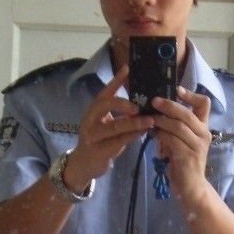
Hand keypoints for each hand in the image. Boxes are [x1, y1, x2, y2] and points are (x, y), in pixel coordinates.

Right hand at [64, 65, 153, 190]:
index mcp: (94, 110)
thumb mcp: (107, 124)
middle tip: (138, 106)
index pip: (104, 92)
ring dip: (133, 124)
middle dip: (121, 103)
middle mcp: (90, 120)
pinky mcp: (98, 151)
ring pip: (113, 127)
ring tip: (150, 121)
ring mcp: (92, 136)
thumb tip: (143, 103)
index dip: (116, 80)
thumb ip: (121, 115)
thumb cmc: (100, 141)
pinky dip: (132, 137)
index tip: (128, 69)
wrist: (84, 164)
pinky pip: (117, 142)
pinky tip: (144, 133)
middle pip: (103, 104)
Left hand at [151, 86, 211, 201]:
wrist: (191, 187)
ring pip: (179, 126)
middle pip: (188, 114)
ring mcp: (198, 146)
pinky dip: (160, 135)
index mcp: (202, 127)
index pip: (204, 104)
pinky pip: (172, 140)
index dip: (191, 94)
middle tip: (153, 101)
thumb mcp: (181, 140)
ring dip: (161, 121)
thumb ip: (174, 126)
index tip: (177, 90)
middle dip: (169, 105)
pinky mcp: (189, 156)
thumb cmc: (183, 161)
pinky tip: (152, 134)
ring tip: (149, 119)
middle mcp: (204, 134)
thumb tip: (155, 109)